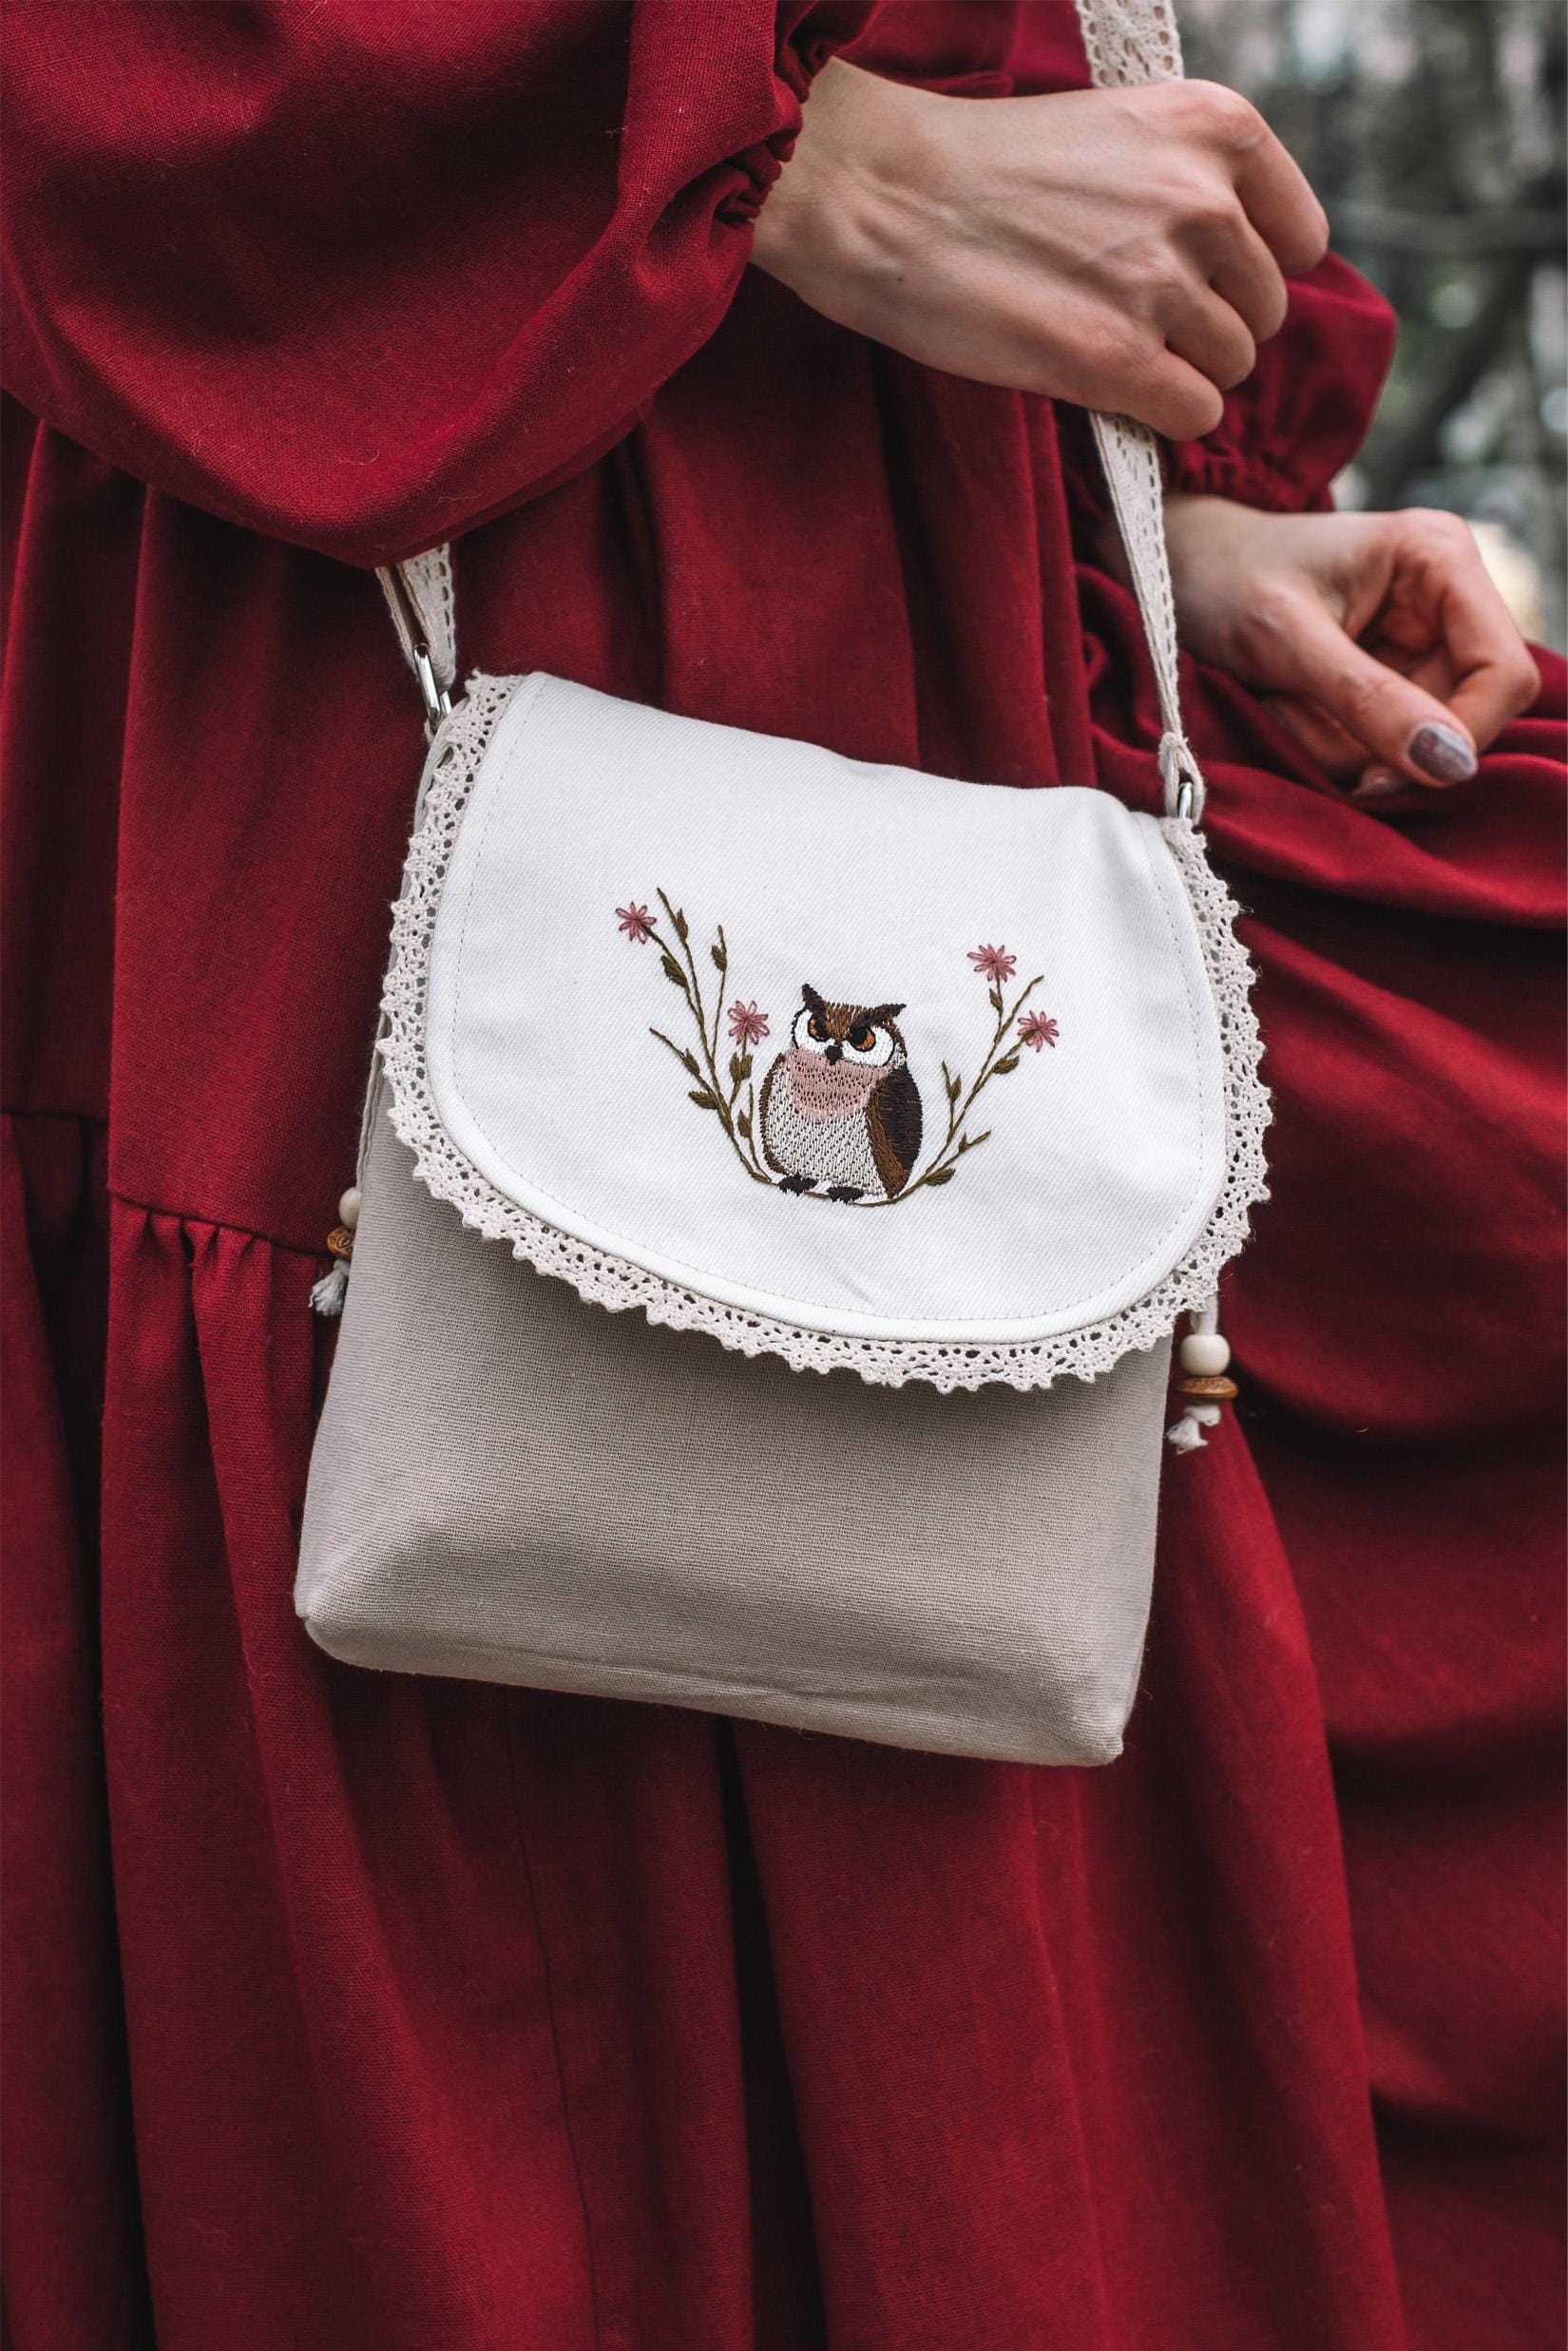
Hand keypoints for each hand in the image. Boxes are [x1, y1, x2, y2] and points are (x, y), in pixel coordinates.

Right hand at [750, 60, 1327, 439]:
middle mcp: (1204, 201)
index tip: (1201, 287)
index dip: (1251, 274)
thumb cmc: (983, 170)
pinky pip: (1194, 416)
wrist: (886, 196)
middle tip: (1132, 324)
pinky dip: (1159, 418)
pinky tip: (1106, 390)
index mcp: (1215, 128)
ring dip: (1178, 376)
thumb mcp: (1116, 134)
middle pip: (1263, 313)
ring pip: (1230, 370)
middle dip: (1208, 330)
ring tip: (1107, 351)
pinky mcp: (1117, 359)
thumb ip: (1186, 185)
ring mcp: (1163, 283)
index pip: (1300, 237)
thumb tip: (1236, 269)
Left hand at [1156, 497, 1540, 796]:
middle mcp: (1447, 598)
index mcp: (1440, 558)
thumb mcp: (1287, 640)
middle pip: (1463, 717)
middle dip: (1380, 742)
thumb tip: (1452, 765)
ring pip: (1417, 742)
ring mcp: (1420, 642)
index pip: (1503, 673)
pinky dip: (1330, 744)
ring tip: (1280, 703)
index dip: (1459, 736)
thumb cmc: (1224, 577)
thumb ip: (1369, 701)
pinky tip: (1286, 708)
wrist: (1177, 566)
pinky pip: (1380, 742)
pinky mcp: (1388, 677)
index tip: (1380, 774)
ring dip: (1344, 747)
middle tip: (1295, 720)